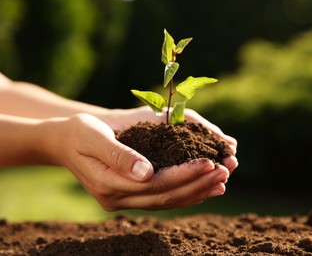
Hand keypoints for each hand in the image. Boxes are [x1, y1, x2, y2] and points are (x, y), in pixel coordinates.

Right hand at [47, 113, 228, 209]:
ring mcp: (124, 200)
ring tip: (223, 180)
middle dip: (198, 184)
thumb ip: (118, 154)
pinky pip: (162, 198)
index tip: (210, 162)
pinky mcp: (131, 194)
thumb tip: (146, 173)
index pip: (155, 184)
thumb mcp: (93, 136)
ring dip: (197, 191)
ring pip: (167, 201)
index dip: (184, 175)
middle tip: (226, 171)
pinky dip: (186, 192)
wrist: (63, 141)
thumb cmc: (78, 132)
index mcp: (109, 184)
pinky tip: (205, 187)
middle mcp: (117, 198)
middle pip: (165, 196)